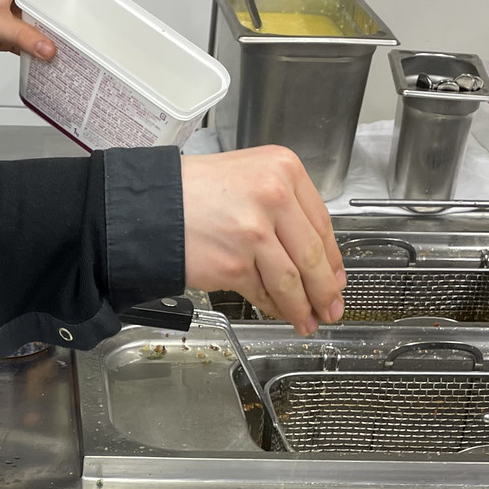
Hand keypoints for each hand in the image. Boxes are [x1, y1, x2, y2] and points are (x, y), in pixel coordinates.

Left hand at [0, 0, 64, 61]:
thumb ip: (24, 36)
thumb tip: (48, 48)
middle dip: (63, 9)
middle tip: (78, 20)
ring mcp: (14, 13)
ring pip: (41, 20)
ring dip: (51, 31)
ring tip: (67, 39)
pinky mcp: (10, 31)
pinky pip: (31, 37)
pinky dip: (38, 46)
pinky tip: (46, 54)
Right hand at [181, 146, 345, 335]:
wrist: (151, 206)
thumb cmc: (193, 191)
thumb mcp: (248, 176)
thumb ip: (283, 206)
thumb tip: (313, 256)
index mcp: (282, 168)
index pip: (321, 222)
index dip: (333, 258)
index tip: (337, 277)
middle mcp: (273, 195)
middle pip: (312, 254)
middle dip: (325, 290)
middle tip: (331, 307)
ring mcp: (254, 232)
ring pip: (292, 280)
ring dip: (302, 306)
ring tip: (307, 320)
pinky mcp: (234, 263)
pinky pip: (264, 291)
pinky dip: (274, 306)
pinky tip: (278, 311)